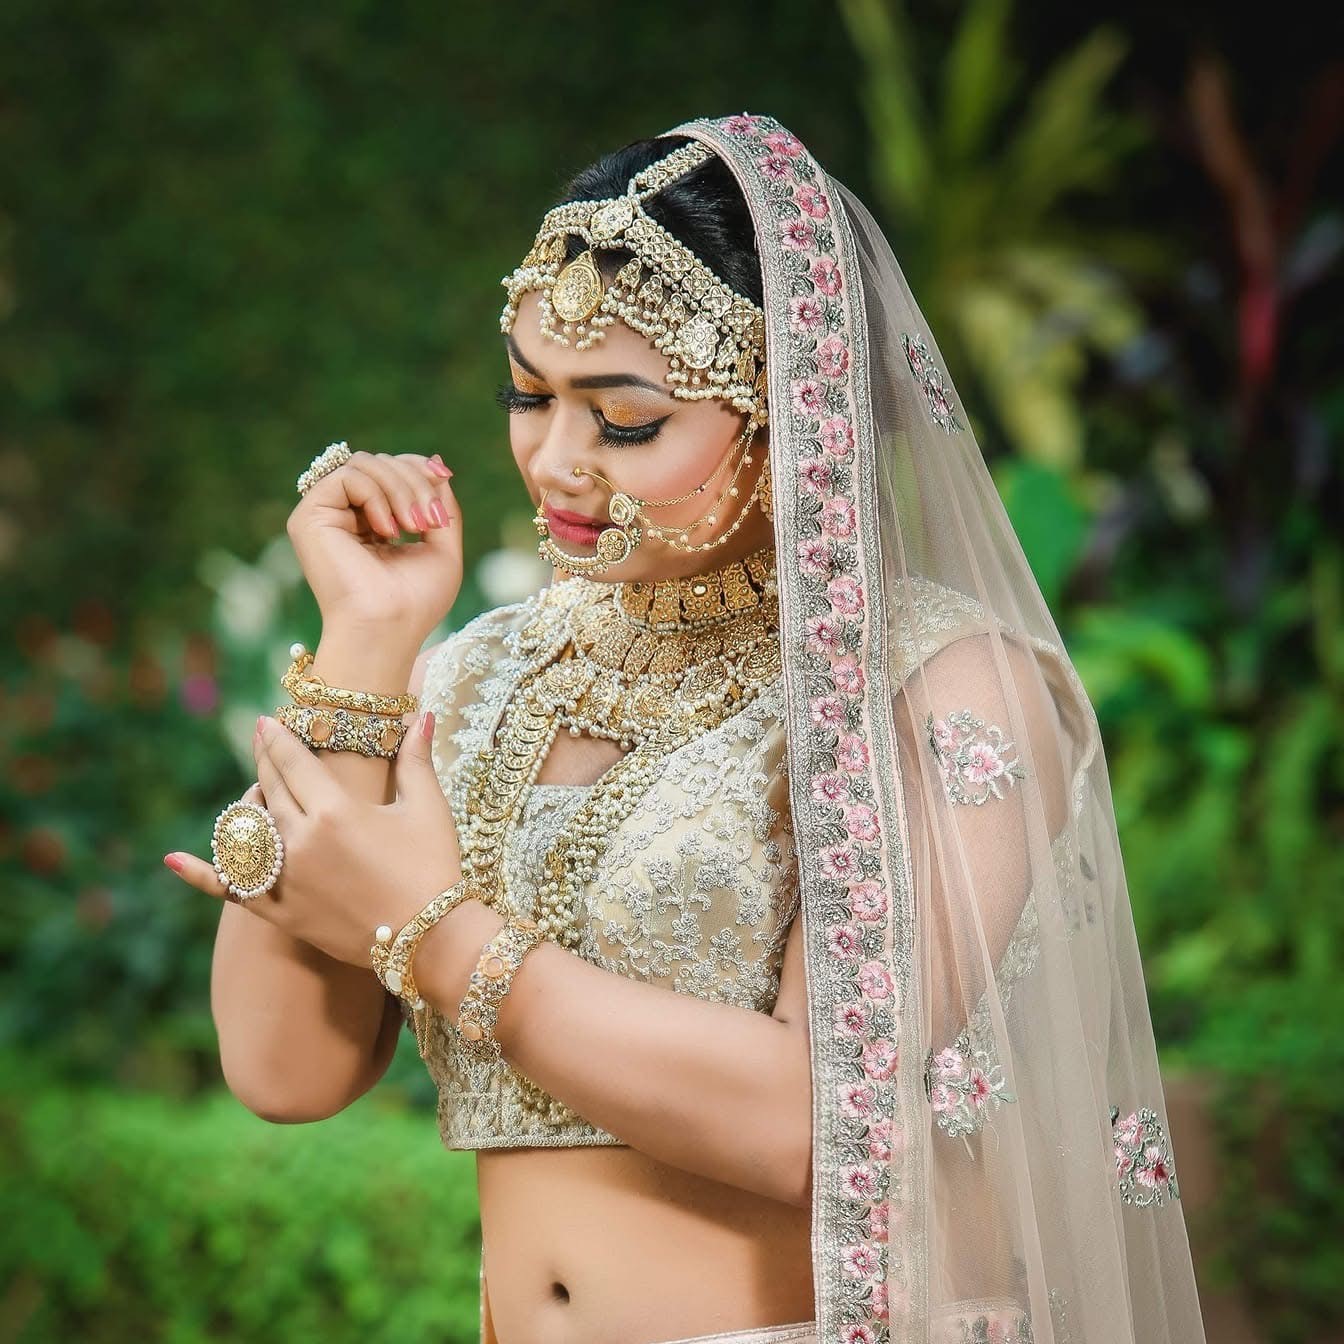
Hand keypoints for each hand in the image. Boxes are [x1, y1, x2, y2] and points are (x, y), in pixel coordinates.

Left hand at [165, 709, 464, 968]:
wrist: (430, 939)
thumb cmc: (434, 868)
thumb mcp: (427, 809)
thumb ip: (416, 759)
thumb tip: (422, 714)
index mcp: (336, 810)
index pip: (292, 760)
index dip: (277, 737)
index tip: (265, 720)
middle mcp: (302, 840)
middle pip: (269, 788)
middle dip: (264, 761)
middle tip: (261, 740)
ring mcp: (286, 878)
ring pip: (248, 830)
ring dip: (249, 805)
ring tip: (259, 791)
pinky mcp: (280, 912)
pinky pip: (231, 888)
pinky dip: (201, 874)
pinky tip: (173, 859)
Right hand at [289, 448, 462, 643]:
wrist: (388, 630)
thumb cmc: (415, 602)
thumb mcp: (442, 547)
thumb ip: (441, 505)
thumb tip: (436, 463)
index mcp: (371, 522)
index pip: (392, 469)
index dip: (419, 469)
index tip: (442, 490)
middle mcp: (344, 515)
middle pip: (381, 462)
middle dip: (415, 482)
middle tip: (429, 523)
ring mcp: (324, 514)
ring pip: (365, 462)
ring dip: (401, 488)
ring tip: (414, 527)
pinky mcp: (309, 516)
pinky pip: (348, 475)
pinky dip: (377, 495)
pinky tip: (388, 531)